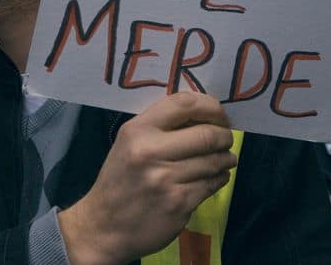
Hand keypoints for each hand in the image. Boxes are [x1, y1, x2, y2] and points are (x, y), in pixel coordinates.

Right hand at [58, 92, 236, 264]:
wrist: (104, 226)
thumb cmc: (120, 180)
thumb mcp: (129, 143)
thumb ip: (160, 127)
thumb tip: (203, 116)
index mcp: (138, 130)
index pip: (184, 104)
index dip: (211, 107)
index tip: (219, 115)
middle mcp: (151, 151)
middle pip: (207, 134)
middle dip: (225, 136)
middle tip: (226, 139)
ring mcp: (166, 179)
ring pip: (214, 161)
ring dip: (226, 158)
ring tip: (224, 159)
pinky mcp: (179, 204)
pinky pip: (212, 184)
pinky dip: (220, 178)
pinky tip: (215, 177)